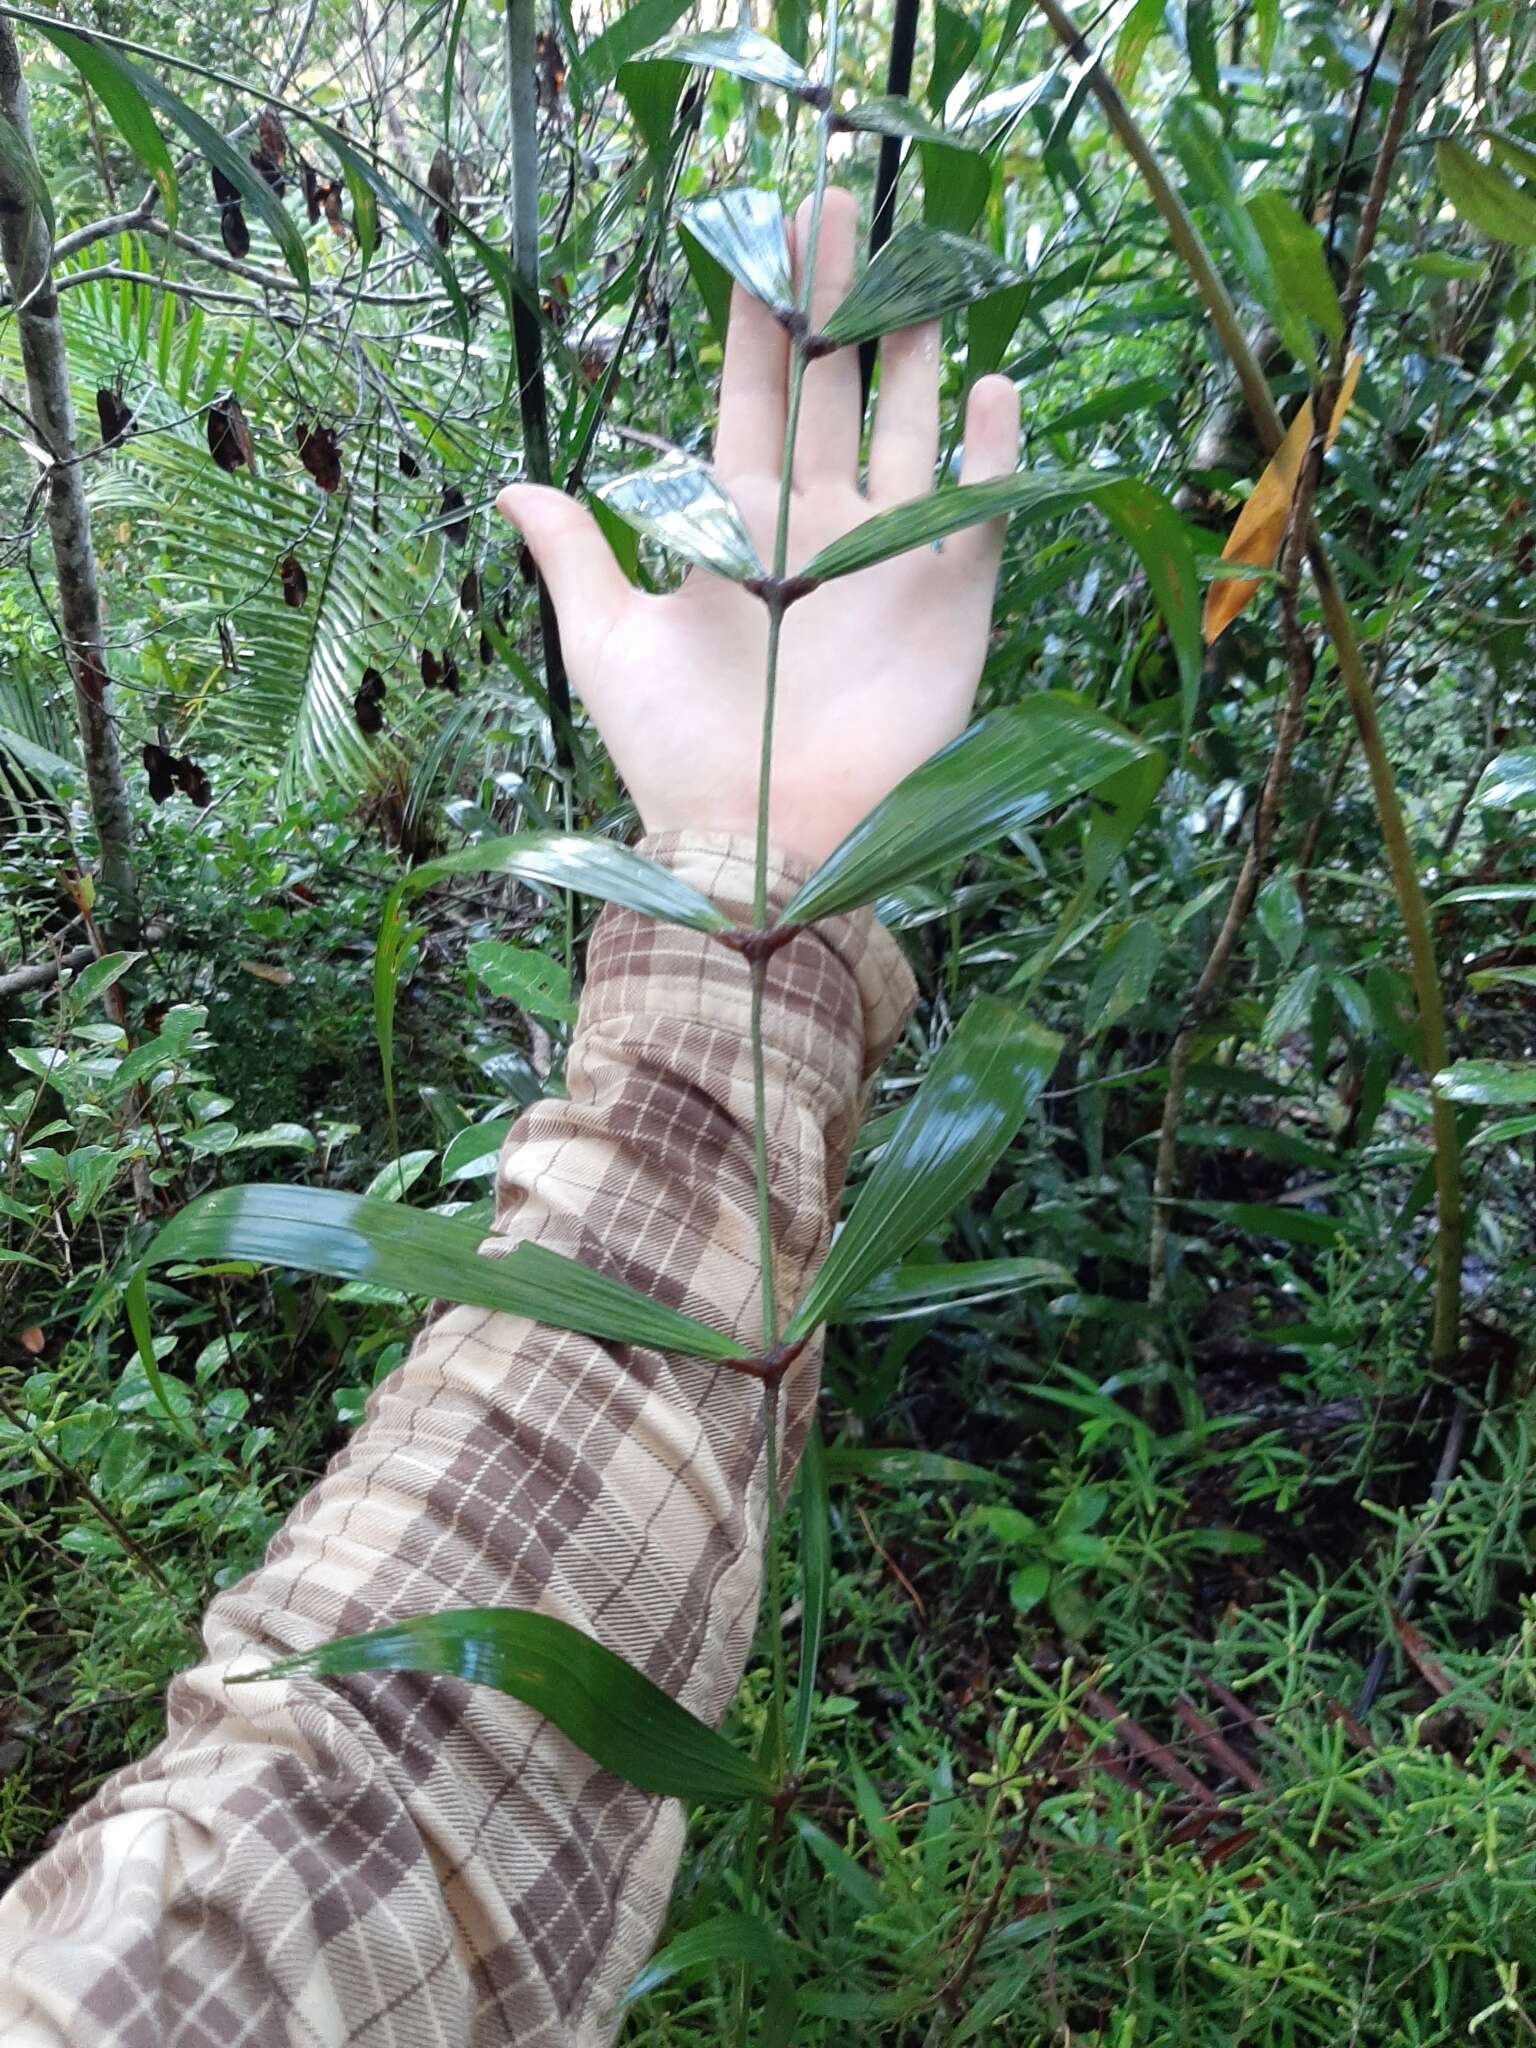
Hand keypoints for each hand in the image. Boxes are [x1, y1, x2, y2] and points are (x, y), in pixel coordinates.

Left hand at [498, 187, 1019, 871]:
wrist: (763, 844)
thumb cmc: (679, 753)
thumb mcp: (609, 647)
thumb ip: (578, 557)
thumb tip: (511, 483)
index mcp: (739, 524)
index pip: (750, 395)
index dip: (753, 317)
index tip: (755, 233)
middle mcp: (818, 528)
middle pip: (833, 389)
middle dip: (835, 297)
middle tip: (836, 201)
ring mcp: (889, 560)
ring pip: (910, 430)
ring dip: (915, 349)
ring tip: (921, 267)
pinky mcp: (951, 603)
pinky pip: (982, 509)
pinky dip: (995, 451)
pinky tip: (995, 385)